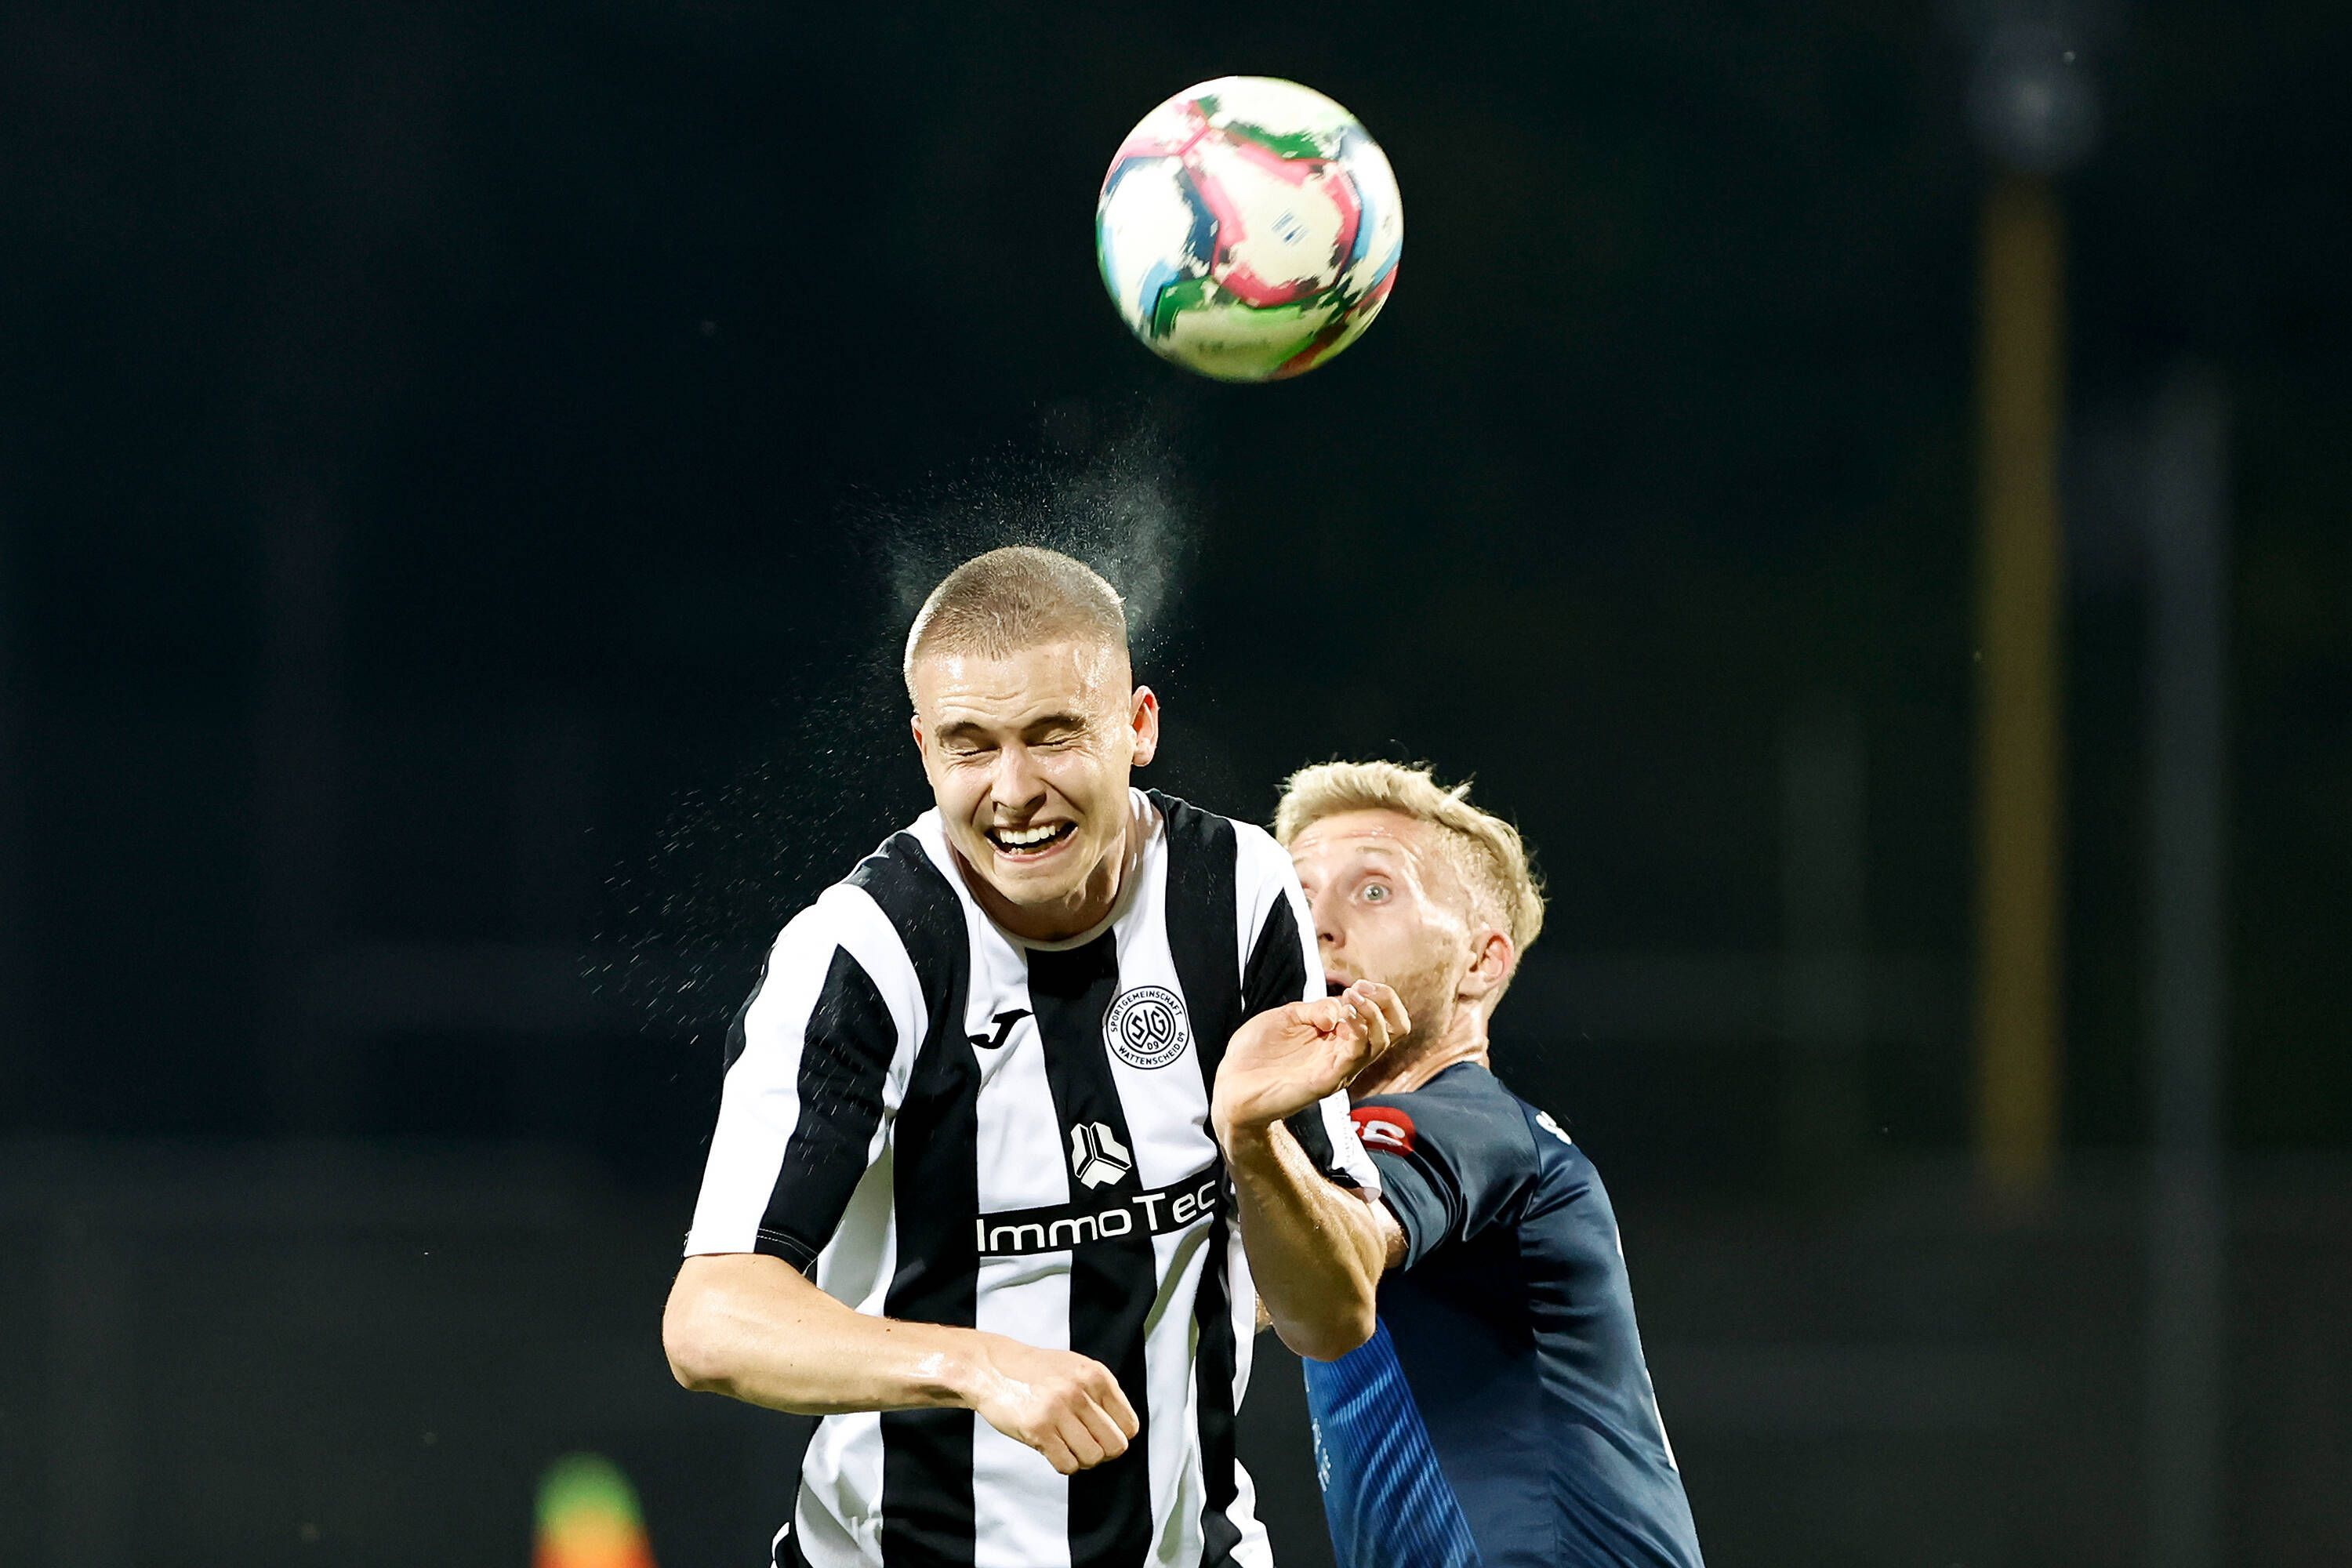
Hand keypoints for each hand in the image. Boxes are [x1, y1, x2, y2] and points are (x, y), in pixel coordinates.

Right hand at [964, 1334, 1139, 1474]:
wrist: (992, 1368)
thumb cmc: (1037, 1373)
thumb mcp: (1076, 1369)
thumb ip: (1101, 1394)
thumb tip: (1125, 1432)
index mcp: (1096, 1375)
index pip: (1129, 1425)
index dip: (1118, 1436)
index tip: (1101, 1435)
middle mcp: (1080, 1391)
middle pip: (1115, 1445)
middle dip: (1102, 1452)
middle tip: (1084, 1444)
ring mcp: (1058, 1410)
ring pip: (1092, 1457)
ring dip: (1081, 1459)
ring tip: (1067, 1446)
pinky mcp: (1037, 1428)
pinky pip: (1067, 1464)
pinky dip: (1063, 1463)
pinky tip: (1052, 1448)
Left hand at [1211, 981, 1408, 1139]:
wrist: (1231, 1083)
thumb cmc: (1257, 1052)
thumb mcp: (1288, 1016)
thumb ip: (1317, 1009)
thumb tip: (1342, 1007)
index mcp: (1339, 1038)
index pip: (1385, 1019)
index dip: (1380, 996)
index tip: (1357, 984)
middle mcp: (1345, 1055)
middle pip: (1394, 1031)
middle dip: (1385, 1002)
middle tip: (1359, 989)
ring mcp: (1338, 1070)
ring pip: (1379, 1043)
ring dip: (1371, 1014)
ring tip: (1350, 1000)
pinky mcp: (1324, 1082)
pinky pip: (1354, 1058)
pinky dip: (1356, 1033)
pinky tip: (1339, 1020)